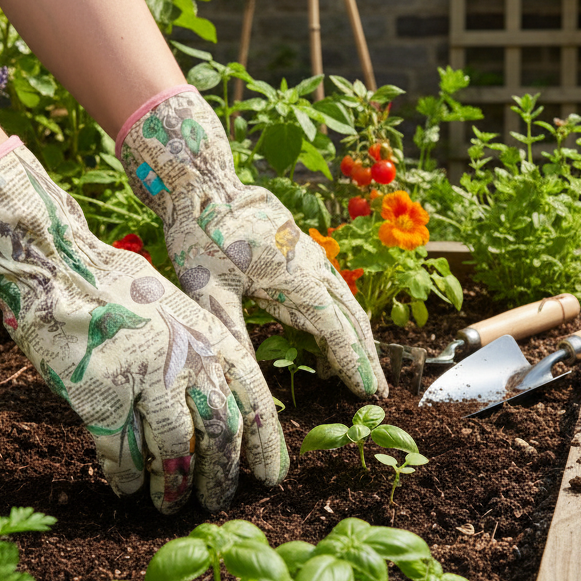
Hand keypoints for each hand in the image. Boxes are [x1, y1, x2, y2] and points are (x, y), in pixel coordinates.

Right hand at [0, 142, 286, 511]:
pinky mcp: (102, 396)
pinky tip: (125, 487)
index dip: (266, 444)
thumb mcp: (180, 313)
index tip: (269, 477)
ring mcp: (145, 379)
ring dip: (173, 486)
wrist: (61, 270)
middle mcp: (187, 359)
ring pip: (174, 451)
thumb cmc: (120, 290)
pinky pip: (121, 452)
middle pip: (220, 432)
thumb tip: (224, 410)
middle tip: (217, 501)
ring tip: (170, 504)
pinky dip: (126, 476)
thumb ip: (204, 355)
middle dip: (221, 475)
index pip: (254, 399)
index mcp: (211, 337)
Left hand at [117, 87, 387, 397]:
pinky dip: (340, 316)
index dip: (354, 365)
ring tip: (361, 370)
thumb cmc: (202, 238)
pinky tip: (330, 334)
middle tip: (378, 392)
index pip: (337, 332)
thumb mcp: (210, 290)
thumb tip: (245, 377)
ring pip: (346, 303)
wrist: (204, 187)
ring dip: (356, 337)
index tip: (370, 393)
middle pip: (351, 320)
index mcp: (298, 281)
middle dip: (365, 357)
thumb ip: (232, 333)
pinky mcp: (303, 251)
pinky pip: (332, 289)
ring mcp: (312, 257)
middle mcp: (314, 269)